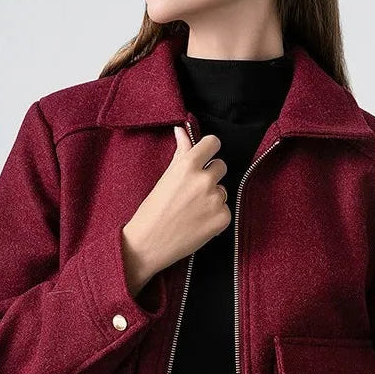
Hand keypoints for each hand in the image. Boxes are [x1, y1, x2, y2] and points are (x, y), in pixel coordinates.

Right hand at [125, 127, 230, 277]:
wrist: (148, 244)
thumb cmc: (152, 210)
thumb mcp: (165, 177)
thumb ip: (180, 151)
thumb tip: (182, 129)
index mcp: (188, 165)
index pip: (214, 143)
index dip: (209, 150)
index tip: (204, 158)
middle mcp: (205, 180)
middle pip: (221, 166)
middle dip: (210, 177)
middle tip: (192, 193)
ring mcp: (215, 200)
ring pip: (222, 190)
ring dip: (212, 198)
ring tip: (192, 211)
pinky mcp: (223, 218)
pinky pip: (225, 210)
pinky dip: (215, 217)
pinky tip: (198, 224)